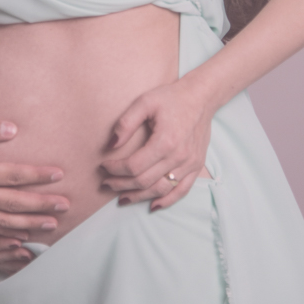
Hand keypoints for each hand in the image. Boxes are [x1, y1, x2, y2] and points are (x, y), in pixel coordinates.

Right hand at [0, 108, 68, 235]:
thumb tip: (14, 129)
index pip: (13, 176)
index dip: (38, 176)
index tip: (60, 173)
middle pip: (12, 205)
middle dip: (41, 206)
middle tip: (66, 205)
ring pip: (1, 222)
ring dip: (28, 224)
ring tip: (51, 225)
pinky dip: (6, 232)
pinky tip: (22, 233)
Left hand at [99, 76, 212, 209]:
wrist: (200, 98)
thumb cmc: (171, 98)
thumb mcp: (144, 102)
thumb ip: (126, 123)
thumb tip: (111, 145)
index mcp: (165, 141)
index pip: (134, 166)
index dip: (115, 169)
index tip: (103, 166)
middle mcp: (179, 157)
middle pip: (144, 181)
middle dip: (121, 185)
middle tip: (106, 184)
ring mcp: (189, 164)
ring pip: (160, 189)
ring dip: (139, 196)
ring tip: (123, 197)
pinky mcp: (196, 166)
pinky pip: (181, 191)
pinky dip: (166, 200)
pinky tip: (152, 204)